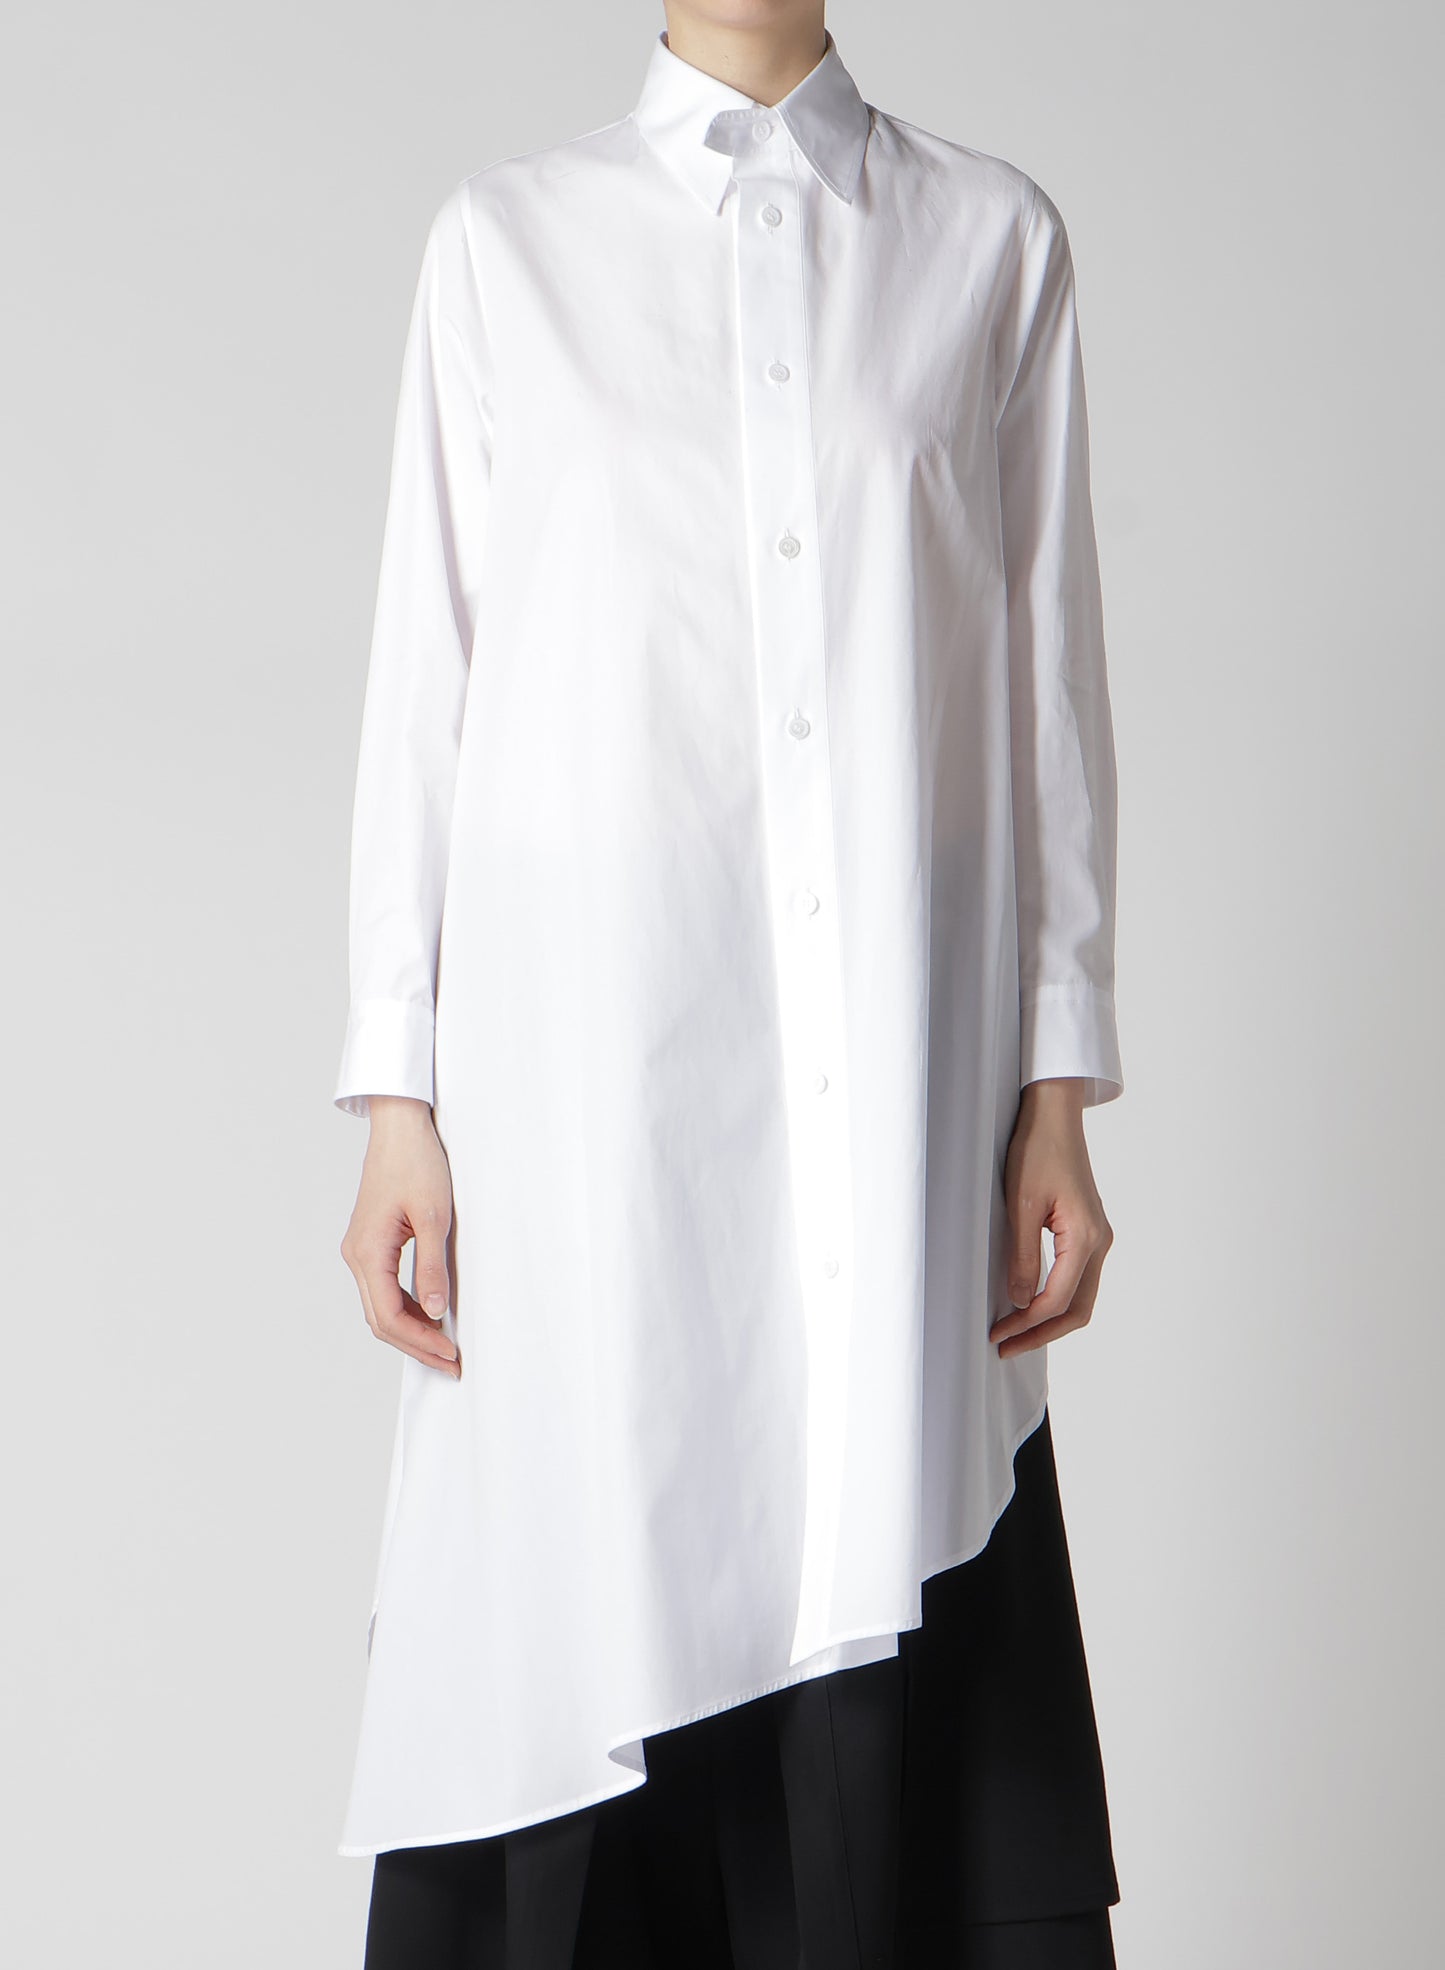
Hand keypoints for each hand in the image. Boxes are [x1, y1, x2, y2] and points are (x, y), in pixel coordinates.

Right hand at [340, 1096, 460, 1377]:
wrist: (400, 1127)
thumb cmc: (416, 1163)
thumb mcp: (434, 1216)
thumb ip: (432, 1267)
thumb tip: (436, 1312)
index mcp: (367, 1252)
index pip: (389, 1317)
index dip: (420, 1342)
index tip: (450, 1354)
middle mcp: (356, 1255)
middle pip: (381, 1319)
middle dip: (416, 1345)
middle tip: (450, 1362)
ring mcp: (361, 1250)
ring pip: (381, 1306)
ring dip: (411, 1329)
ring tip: (443, 1346)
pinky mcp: (371, 1243)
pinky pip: (384, 1288)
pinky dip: (405, 1307)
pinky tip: (430, 1315)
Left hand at [990, 1079, 1112, 1358]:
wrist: (1054, 1114)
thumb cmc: (1036, 1149)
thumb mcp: (1020, 1203)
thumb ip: (1021, 1254)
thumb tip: (1019, 1300)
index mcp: (1085, 1236)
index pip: (1058, 1299)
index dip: (1027, 1324)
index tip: (997, 1334)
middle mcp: (1099, 1241)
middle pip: (1078, 1309)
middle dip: (1042, 1333)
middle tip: (1007, 1347)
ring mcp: (1097, 1237)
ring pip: (1080, 1297)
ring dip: (1049, 1319)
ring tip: (1015, 1333)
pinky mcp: (1087, 1231)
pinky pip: (1077, 1278)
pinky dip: (1056, 1299)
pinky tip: (1029, 1303)